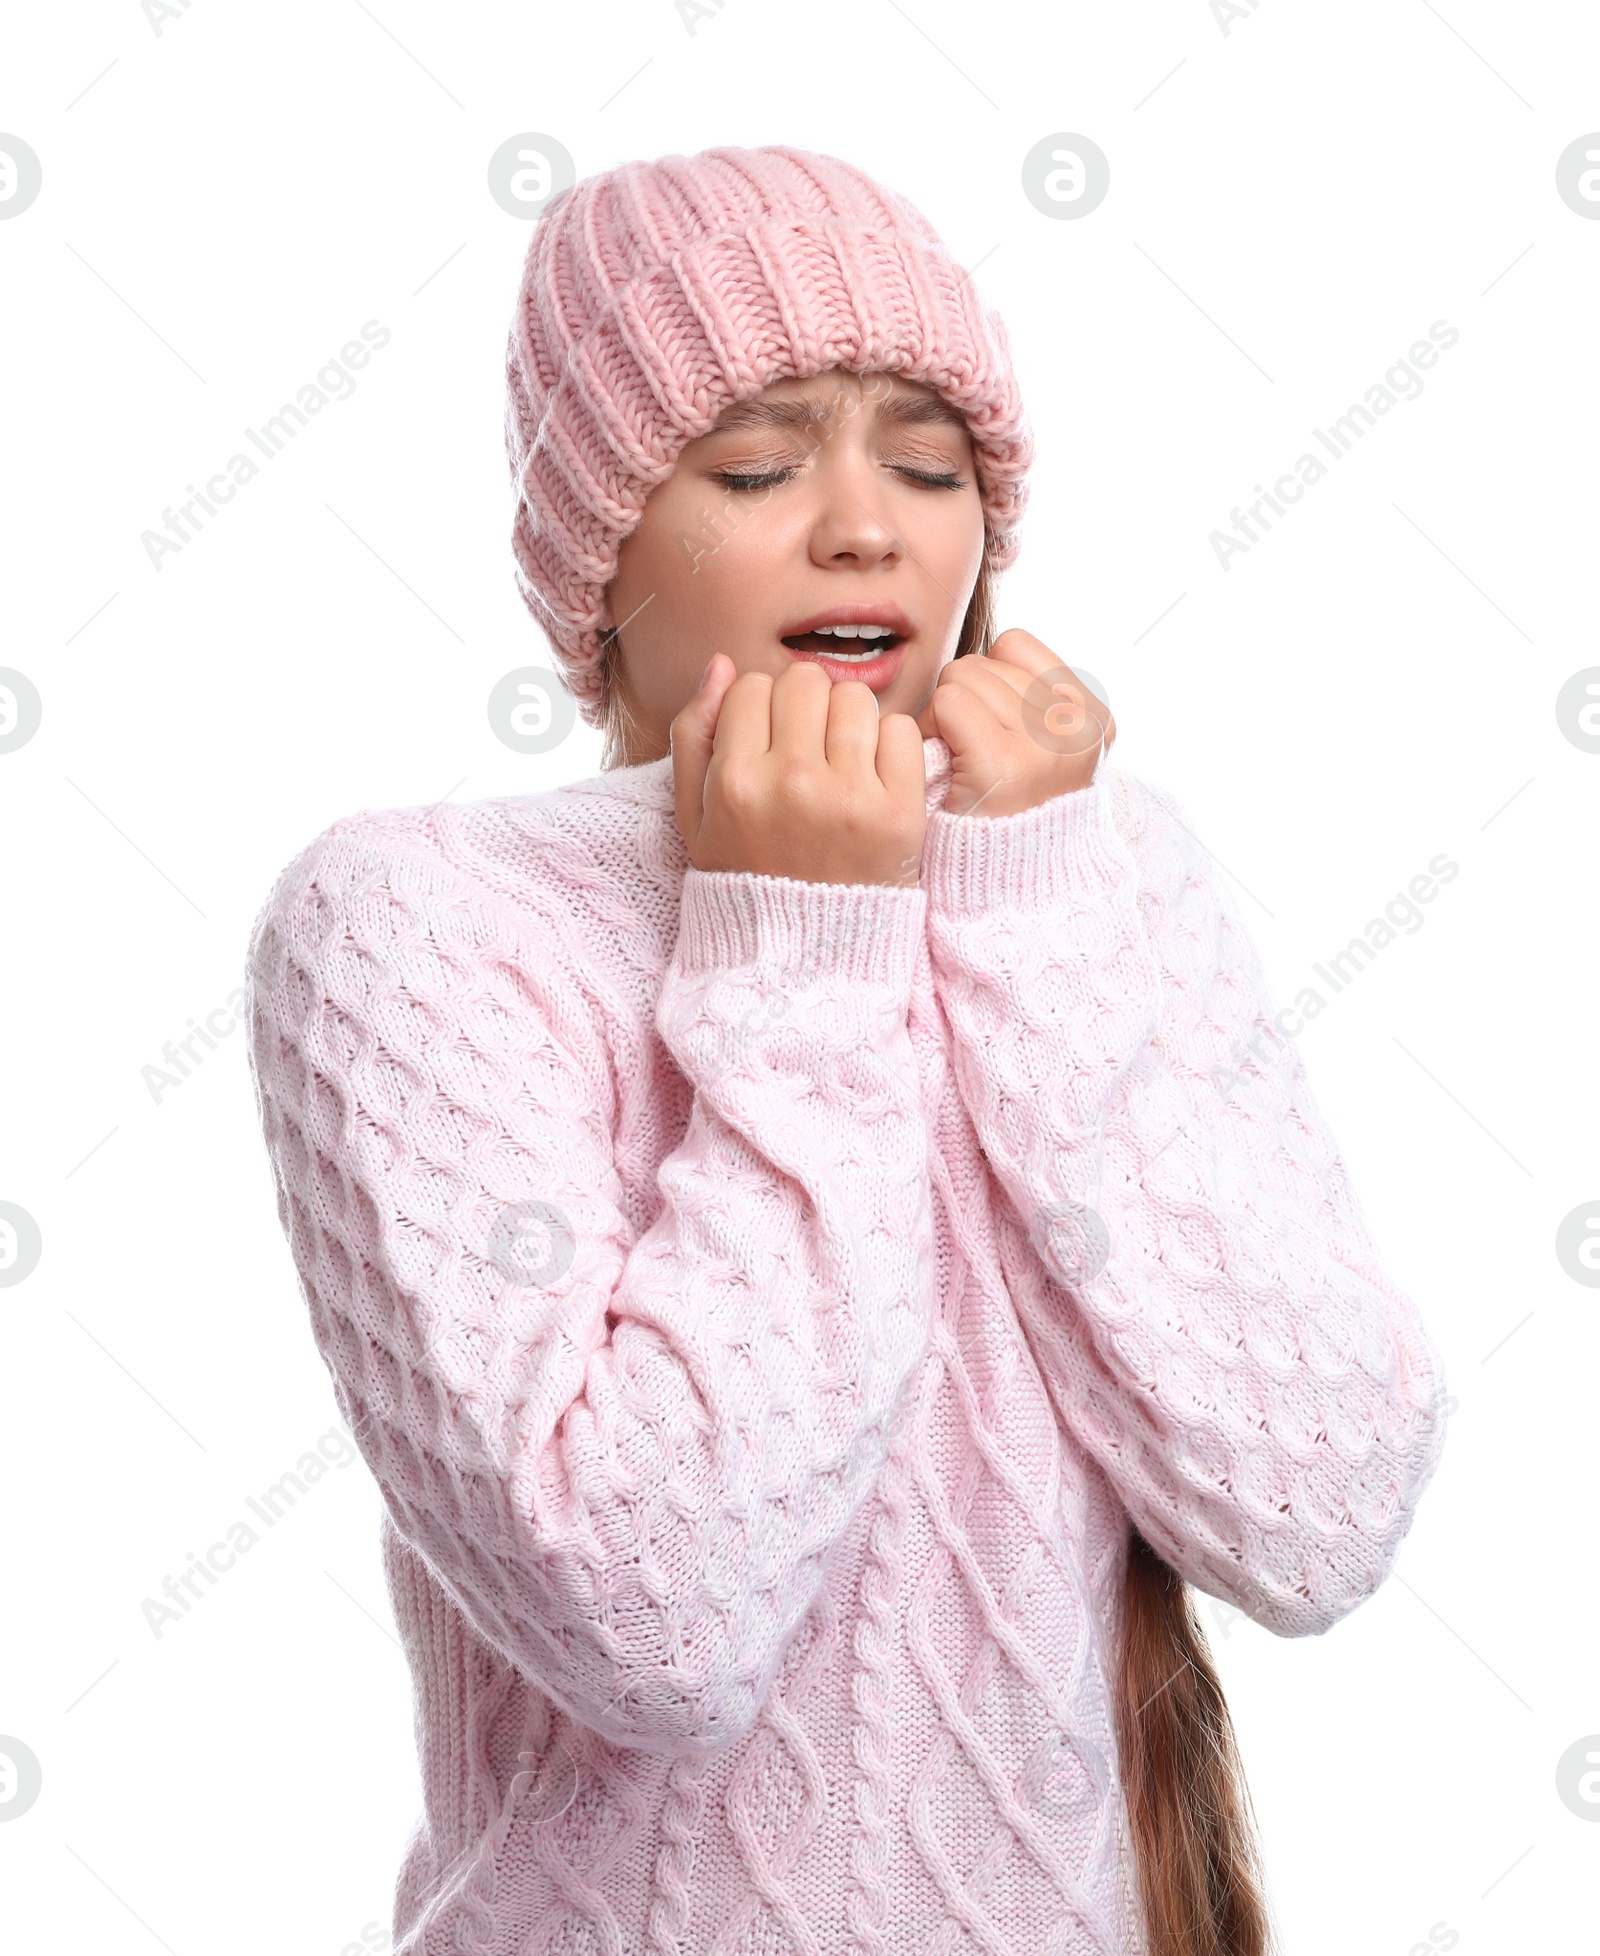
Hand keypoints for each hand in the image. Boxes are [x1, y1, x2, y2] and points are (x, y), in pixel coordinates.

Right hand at [671, 654, 926, 886]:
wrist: (805, 955)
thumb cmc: (748, 878)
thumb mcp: (696, 818)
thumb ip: (694, 736)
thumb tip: (721, 664)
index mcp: (736, 782)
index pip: (752, 686)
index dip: (760, 708)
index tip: (768, 741)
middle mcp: (791, 783)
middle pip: (805, 682)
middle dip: (806, 706)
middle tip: (809, 748)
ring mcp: (849, 797)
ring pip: (855, 697)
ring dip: (849, 720)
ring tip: (842, 761)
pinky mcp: (899, 812)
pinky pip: (902, 731)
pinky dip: (891, 746)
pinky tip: (874, 777)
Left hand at [914, 629, 1115, 817]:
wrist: (1002, 889)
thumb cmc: (1006, 811)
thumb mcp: (1042, 747)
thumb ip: (1027, 696)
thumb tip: (983, 647)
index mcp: (1093, 717)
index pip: (1014, 645)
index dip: (987, 682)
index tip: (992, 730)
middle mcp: (1077, 728)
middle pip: (981, 662)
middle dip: (962, 701)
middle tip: (967, 754)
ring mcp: (1043, 745)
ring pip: (960, 677)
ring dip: (942, 717)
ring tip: (959, 763)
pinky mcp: (1002, 765)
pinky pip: (947, 704)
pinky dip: (932, 730)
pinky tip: (947, 768)